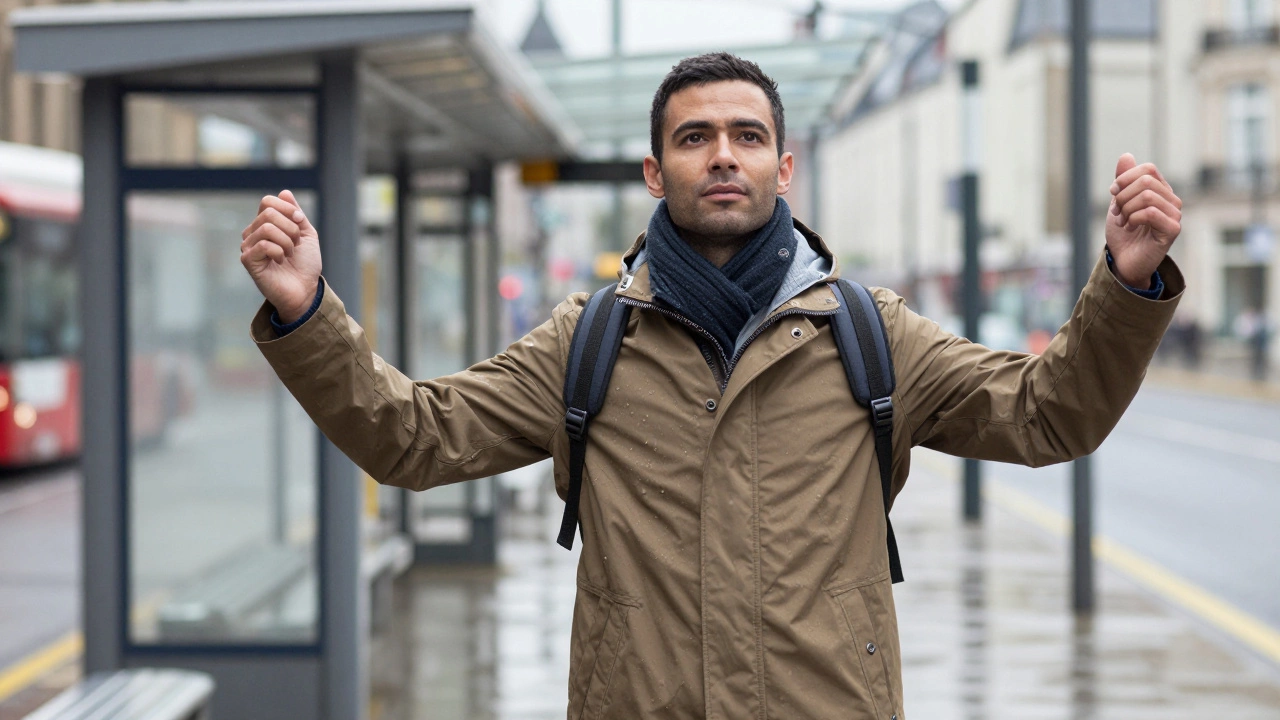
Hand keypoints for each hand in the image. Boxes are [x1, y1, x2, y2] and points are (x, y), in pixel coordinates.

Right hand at [240, 190, 321, 322]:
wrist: (305, 289)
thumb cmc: (305, 264)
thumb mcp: (306, 233)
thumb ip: (295, 213)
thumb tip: (284, 192)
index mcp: (266, 224)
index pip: (268, 202)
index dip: (288, 209)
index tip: (300, 222)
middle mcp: (253, 233)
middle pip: (269, 213)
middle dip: (291, 228)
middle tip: (295, 245)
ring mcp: (248, 246)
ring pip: (267, 228)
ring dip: (287, 242)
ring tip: (289, 254)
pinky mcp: (248, 260)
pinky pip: (264, 244)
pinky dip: (279, 251)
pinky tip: (280, 261)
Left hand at [1106, 153, 1181, 289]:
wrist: (1123, 261)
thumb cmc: (1123, 234)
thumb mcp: (1118, 203)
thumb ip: (1123, 180)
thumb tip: (1126, 155)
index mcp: (1161, 191)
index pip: (1148, 169)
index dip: (1125, 178)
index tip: (1112, 193)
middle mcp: (1172, 200)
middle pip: (1146, 182)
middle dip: (1123, 196)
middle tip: (1116, 212)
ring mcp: (1175, 215)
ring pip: (1147, 196)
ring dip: (1126, 209)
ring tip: (1122, 221)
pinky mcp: (1172, 230)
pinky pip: (1151, 213)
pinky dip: (1133, 219)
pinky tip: (1130, 228)